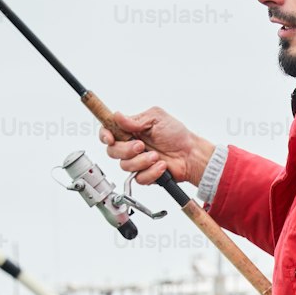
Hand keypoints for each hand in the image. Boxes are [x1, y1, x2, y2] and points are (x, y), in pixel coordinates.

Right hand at [99, 108, 214, 187]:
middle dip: (126, 149)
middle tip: (141, 146)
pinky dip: (151, 172)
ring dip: (141, 161)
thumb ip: (135, 119)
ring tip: (156, 156)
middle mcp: (131, 145)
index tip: (110, 138)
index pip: (108, 131)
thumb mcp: (156, 118)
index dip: (104, 135)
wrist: (190, 154)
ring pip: (125, 166)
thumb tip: (118, 116)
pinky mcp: (144, 175)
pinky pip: (139, 178)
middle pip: (112, 151)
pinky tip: (161, 166)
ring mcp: (137, 161)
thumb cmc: (176, 135)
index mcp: (130, 130)